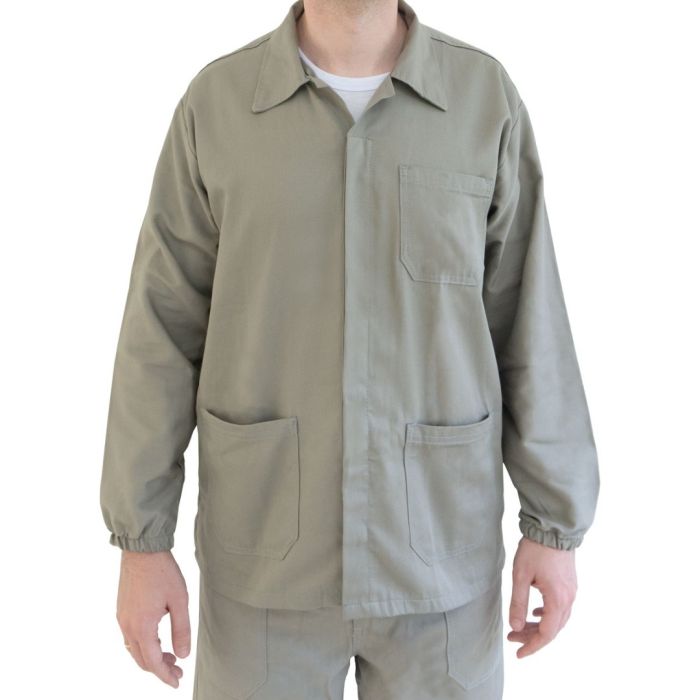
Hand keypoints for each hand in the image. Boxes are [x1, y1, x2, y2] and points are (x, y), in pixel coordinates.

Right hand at [116, 550, 190, 687]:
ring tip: (169, 656)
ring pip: (134, 649)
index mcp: (142, 627)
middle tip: (177, 670)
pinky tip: (156, 639)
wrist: (142, 550)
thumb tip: (183, 654)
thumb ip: (181, 630)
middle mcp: (128, 626)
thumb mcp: (179, 600)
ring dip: (150, 657)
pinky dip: (143, 645)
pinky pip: (130, 637)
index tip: (176, 682)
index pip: (152, 662)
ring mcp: (122, 618)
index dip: (165, 676)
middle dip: (159, 669)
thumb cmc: (162, 572)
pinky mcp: (122, 610)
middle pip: (141, 659)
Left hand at [507, 535, 576, 657]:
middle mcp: (569, 599)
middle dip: (532, 637)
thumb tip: (515, 627)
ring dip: (539, 626)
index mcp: (557, 600)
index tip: (518, 653)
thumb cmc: (535, 549)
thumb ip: (518, 603)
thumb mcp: (520, 576)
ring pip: (557, 619)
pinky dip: (547, 614)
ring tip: (521, 627)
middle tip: (512, 638)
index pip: (546, 634)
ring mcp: (571, 591)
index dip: (532, 646)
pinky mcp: (569, 583)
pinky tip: (536, 612)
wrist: (553, 528)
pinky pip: (560, 607)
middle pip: (553, 628)